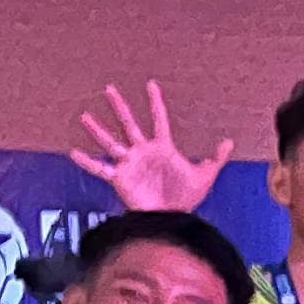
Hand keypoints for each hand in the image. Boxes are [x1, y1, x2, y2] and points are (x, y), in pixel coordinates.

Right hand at [67, 79, 231, 210]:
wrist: (172, 219)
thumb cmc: (186, 198)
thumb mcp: (204, 176)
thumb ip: (215, 159)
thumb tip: (229, 141)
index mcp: (162, 148)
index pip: (159, 120)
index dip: (156, 103)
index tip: (151, 84)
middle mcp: (143, 152)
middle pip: (129, 124)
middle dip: (120, 106)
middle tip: (110, 88)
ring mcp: (130, 163)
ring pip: (111, 142)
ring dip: (98, 130)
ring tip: (84, 116)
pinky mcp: (120, 178)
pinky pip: (100, 169)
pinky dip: (87, 162)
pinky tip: (74, 152)